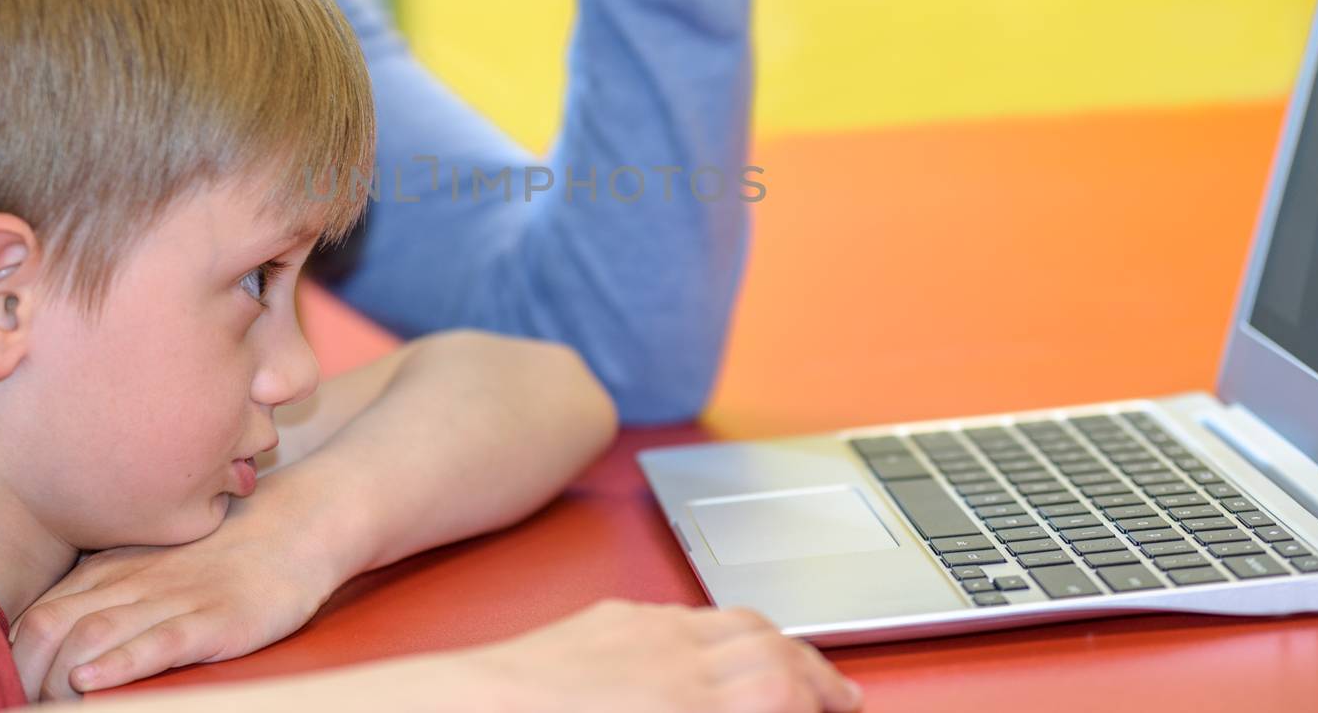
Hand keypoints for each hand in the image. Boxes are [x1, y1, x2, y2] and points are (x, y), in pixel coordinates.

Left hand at [8, 486, 342, 700]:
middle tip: (28, 710)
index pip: (33, 619)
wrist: (296, 525)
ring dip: (59, 681)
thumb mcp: (149, 567)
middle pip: (47, 630)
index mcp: (108, 572)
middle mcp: (130, 582)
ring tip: (53, 708)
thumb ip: (102, 598)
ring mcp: (172, 598)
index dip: (12, 665)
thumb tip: (48, 642)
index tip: (13, 697)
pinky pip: (157, 640)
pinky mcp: (214, 617)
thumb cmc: (220, 556)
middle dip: (26, 681)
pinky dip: (119, 663)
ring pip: (91, 635)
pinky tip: (95, 682)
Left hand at [468, 600, 864, 712]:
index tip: (844, 711)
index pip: (786, 686)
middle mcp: (674, 654)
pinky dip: (717, 628)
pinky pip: (682, 613)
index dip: (824, 699)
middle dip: (815, 672)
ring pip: (732, 620)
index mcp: (691, 697)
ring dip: (775, 643)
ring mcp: (640, 628)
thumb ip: (717, 711)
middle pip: (772, 646)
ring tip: (793, 668)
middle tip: (840, 696)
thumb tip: (761, 701)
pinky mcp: (607, 618)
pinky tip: (715, 647)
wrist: (473, 710)